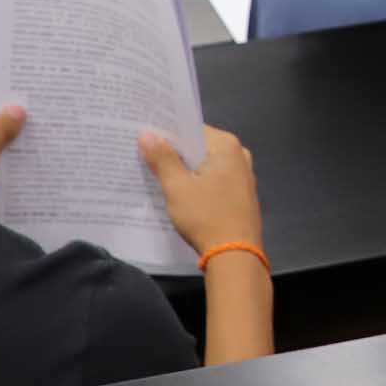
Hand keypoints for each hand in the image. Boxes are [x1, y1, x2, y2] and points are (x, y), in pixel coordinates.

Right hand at [139, 122, 263, 261]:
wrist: (235, 256)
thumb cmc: (206, 216)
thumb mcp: (178, 187)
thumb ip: (162, 159)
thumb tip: (147, 134)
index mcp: (227, 146)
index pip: (191, 129)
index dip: (166, 132)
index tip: (143, 135)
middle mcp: (239, 156)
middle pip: (198, 147)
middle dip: (173, 152)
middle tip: (143, 153)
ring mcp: (243, 177)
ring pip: (205, 166)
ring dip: (184, 170)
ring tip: (154, 171)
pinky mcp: (240, 195)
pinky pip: (213, 181)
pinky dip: (196, 183)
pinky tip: (177, 191)